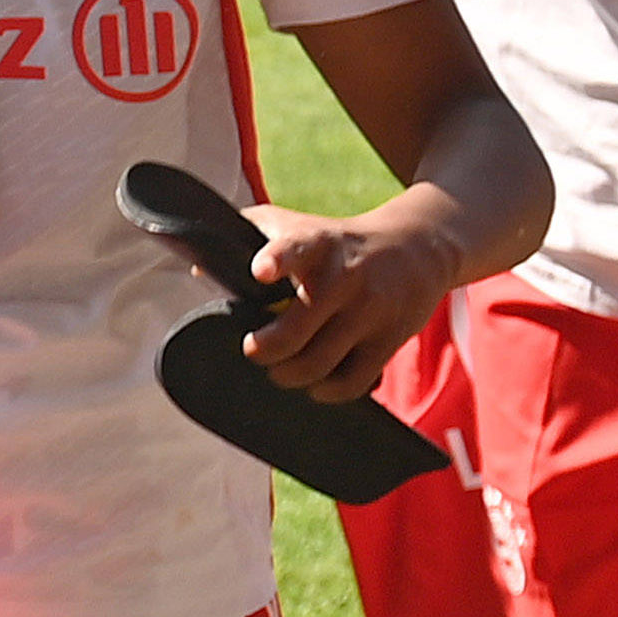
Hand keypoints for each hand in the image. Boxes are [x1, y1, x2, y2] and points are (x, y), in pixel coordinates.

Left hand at [238, 203, 462, 402]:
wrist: (417, 247)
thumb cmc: (336, 240)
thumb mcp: (297, 224)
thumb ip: (248, 233)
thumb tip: (200, 266)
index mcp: (316, 244)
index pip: (295, 249)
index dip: (277, 260)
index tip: (261, 272)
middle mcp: (344, 277)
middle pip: (295, 331)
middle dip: (263, 350)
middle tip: (254, 350)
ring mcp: (370, 310)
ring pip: (318, 362)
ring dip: (288, 375)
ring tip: (279, 370)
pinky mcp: (391, 338)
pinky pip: (353, 380)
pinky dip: (328, 392)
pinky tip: (316, 386)